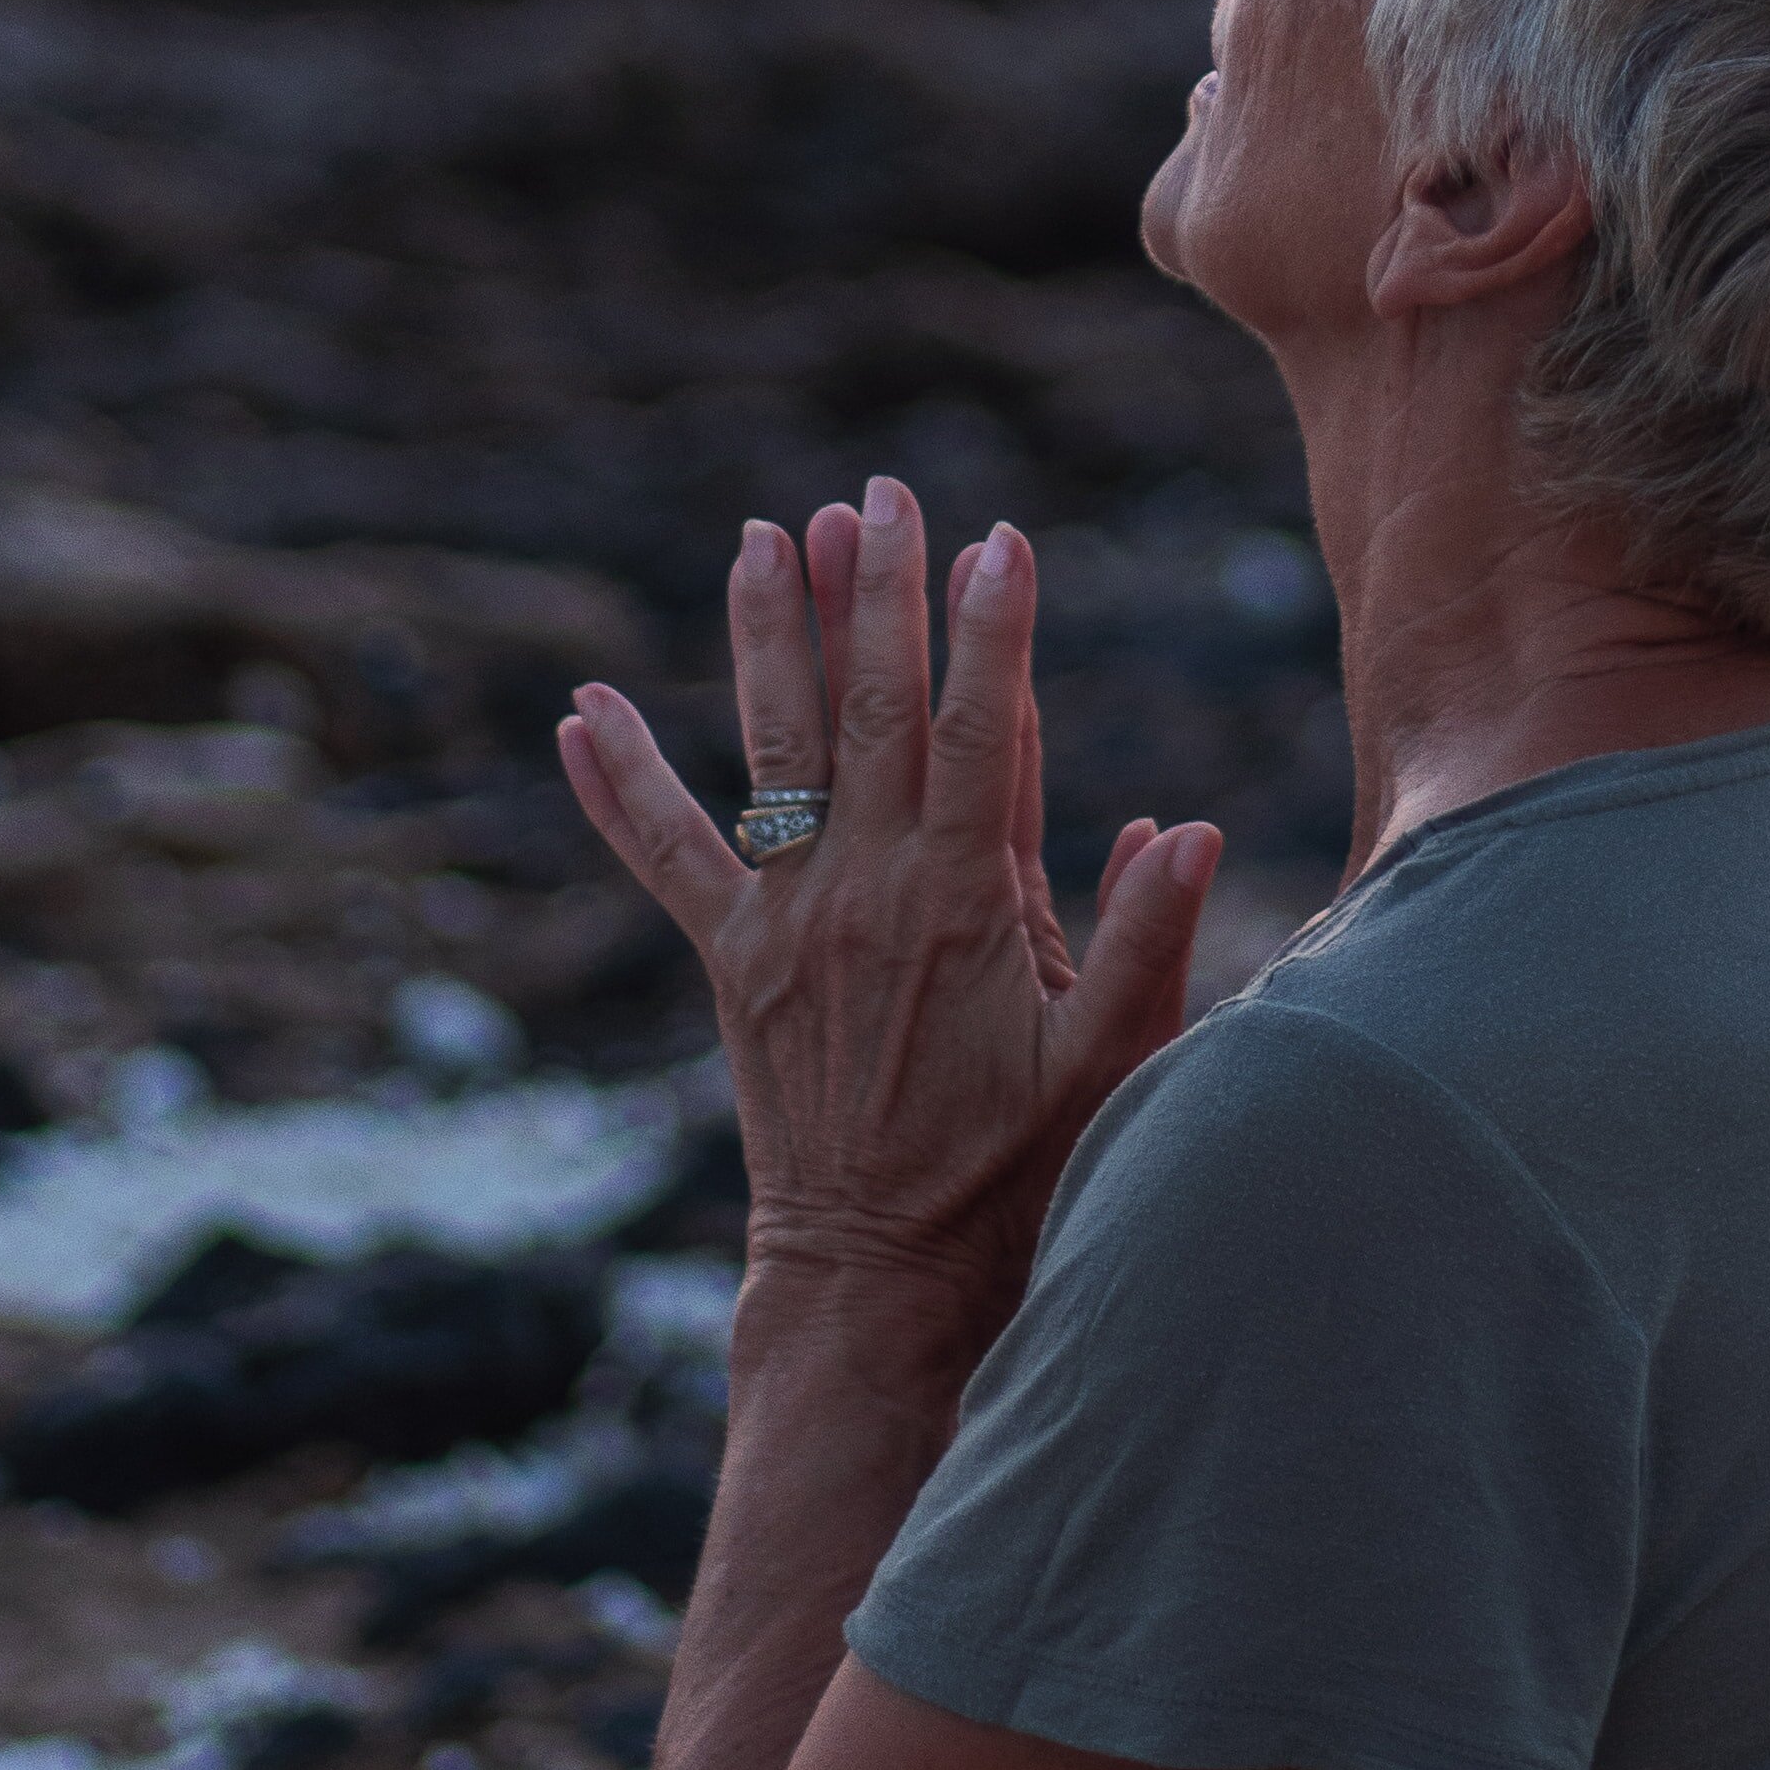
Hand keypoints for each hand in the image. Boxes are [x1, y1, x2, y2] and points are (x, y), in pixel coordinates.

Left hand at [560, 483, 1218, 1350]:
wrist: (880, 1277)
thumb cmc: (1014, 1176)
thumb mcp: (1110, 1067)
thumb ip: (1150, 945)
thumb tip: (1190, 829)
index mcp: (964, 906)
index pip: (983, 734)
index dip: (991, 633)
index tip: (998, 541)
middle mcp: (865, 894)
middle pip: (870, 711)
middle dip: (876, 593)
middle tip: (878, 492)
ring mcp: (786, 922)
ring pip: (772, 750)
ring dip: (765, 636)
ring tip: (761, 537)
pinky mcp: (731, 960)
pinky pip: (663, 855)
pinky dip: (618, 784)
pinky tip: (579, 714)